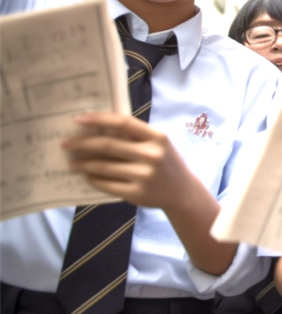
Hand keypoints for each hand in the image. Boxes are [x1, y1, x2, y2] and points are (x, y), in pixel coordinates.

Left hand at [63, 112, 199, 211]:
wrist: (183, 192)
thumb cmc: (166, 162)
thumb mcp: (158, 144)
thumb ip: (135, 135)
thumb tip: (97, 128)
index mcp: (157, 138)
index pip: (123, 123)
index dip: (98, 119)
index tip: (77, 120)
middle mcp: (152, 155)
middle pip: (108, 145)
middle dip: (82, 143)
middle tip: (66, 144)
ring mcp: (144, 176)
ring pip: (103, 166)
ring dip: (83, 163)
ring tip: (72, 162)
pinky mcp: (136, 193)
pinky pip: (106, 184)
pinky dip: (93, 178)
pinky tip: (87, 175)